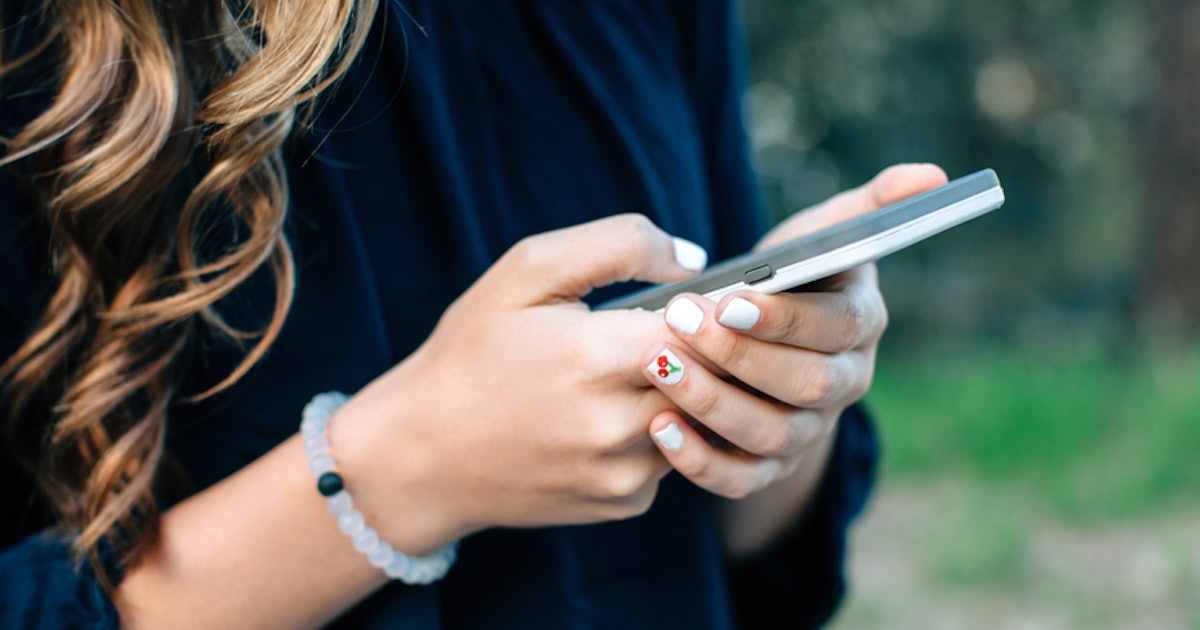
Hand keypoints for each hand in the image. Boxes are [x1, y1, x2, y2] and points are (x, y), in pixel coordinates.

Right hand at [330, 214, 706, 553]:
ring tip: (640, 368)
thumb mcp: (526, 272)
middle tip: (693, 328)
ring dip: (687, 392)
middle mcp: (618, 424)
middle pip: (715, 376)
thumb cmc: (472, 353)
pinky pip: (670, 459)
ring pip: (698, 418)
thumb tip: (692, 259)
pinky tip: (614, 414)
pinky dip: (658, 433)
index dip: (716, 307)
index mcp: (597, 355)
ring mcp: (623, 471)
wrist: (422, 455)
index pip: (708, 326)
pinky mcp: (622, 503)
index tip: (718, 296)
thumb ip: (617, 245)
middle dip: (713, 349)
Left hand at [643, 164, 947, 499]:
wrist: (766, 338)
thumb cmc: (796, 277)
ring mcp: (808, 433)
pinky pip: (738, 480)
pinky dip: (699, 462)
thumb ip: (871, 205)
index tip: (729, 298)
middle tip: (679, 322)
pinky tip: (659, 427)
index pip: (836, 328)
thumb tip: (934, 174)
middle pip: (805, 385)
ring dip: (712, 403)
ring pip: (770, 434)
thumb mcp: (825, 235)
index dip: (785, 319)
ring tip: (658, 365)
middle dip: (740, 356)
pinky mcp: (767, 467)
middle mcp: (844, 386)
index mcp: (862, 328)